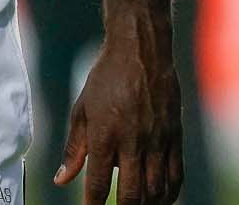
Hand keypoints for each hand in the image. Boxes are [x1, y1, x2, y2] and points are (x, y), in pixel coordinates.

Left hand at [53, 30, 182, 204]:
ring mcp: (157, 139)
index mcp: (104, 134)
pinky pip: (176, 174)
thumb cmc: (106, 78)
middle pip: (130, 194)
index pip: (97, 184)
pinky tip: (162, 200)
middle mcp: (132, 141)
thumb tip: (62, 180)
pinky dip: (169, 193)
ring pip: (155, 189)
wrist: (141, 48)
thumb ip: (74, 149)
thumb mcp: (82, 110)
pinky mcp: (175, 134)